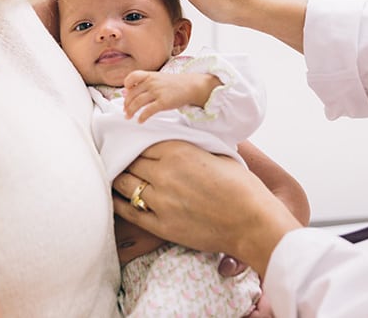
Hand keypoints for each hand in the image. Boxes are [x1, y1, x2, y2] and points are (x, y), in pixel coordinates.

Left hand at [111, 141, 302, 275]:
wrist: (252, 222)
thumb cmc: (242, 187)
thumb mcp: (218, 154)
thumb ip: (192, 147)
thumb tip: (179, 142)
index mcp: (178, 151)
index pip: (142, 144)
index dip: (137, 146)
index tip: (133, 147)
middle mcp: (164, 173)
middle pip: (131, 162)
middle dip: (127, 161)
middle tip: (122, 162)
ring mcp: (160, 201)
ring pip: (126, 184)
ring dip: (120, 179)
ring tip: (118, 177)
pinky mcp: (160, 225)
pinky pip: (129, 211)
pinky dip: (119, 203)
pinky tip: (115, 198)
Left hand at [123, 71, 218, 122]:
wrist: (192, 86)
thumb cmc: (175, 84)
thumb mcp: (159, 78)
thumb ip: (144, 83)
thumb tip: (126, 91)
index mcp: (150, 76)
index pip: (131, 77)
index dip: (126, 86)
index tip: (126, 93)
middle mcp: (152, 83)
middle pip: (132, 94)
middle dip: (126, 104)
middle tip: (125, 111)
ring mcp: (157, 92)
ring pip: (137, 103)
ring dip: (131, 111)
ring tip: (128, 117)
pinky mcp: (163, 102)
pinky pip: (148, 111)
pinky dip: (142, 117)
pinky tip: (140, 121)